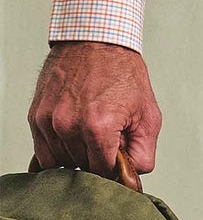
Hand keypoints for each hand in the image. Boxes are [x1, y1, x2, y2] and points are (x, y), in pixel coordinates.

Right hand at [28, 41, 161, 175]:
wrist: (96, 42)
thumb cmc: (123, 75)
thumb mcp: (148, 118)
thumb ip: (144, 155)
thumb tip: (131, 177)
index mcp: (97, 128)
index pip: (103, 172)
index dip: (115, 169)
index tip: (120, 157)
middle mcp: (68, 125)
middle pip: (83, 168)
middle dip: (98, 160)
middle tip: (108, 140)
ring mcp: (48, 120)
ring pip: (62, 162)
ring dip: (78, 156)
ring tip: (91, 134)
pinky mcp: (36, 115)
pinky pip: (43, 151)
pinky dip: (59, 152)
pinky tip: (74, 140)